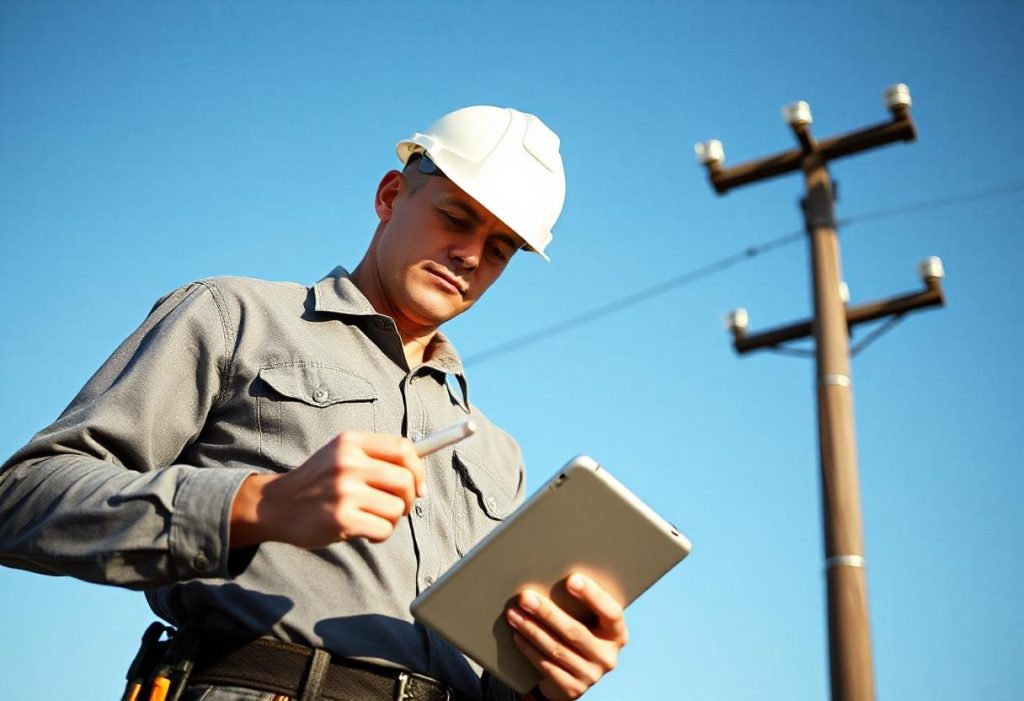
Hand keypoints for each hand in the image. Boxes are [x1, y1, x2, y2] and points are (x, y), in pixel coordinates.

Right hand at [230, 431, 424, 547]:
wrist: (276, 506)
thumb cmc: (318, 483)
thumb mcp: (342, 456)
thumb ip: (377, 459)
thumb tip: (421, 481)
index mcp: (351, 442)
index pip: (403, 448)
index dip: (418, 469)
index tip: (419, 486)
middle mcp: (348, 463)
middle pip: (405, 480)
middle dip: (409, 499)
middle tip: (398, 508)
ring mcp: (344, 491)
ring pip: (397, 508)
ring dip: (392, 520)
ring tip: (372, 519)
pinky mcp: (341, 519)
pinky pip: (384, 529)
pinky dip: (379, 535)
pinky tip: (363, 531)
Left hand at [506, 573, 627, 699]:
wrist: (573, 675)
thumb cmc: (579, 634)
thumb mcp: (588, 621)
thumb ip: (579, 605)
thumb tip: (550, 576)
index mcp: (617, 634)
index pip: (611, 612)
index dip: (593, 596)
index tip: (571, 579)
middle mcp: (608, 657)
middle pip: (575, 632)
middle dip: (547, 612)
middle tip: (525, 597)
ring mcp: (591, 675)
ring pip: (556, 648)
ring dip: (532, 629)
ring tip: (514, 613)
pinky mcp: (573, 689)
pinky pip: (547, 666)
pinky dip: (529, 649)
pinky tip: (517, 635)